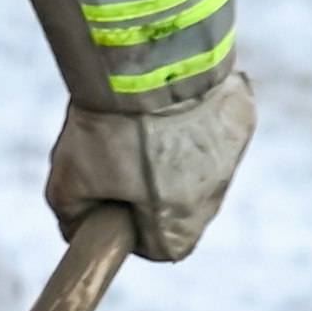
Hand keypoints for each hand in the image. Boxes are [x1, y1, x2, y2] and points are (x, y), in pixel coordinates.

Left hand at [46, 63, 254, 260]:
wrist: (151, 62)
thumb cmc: (110, 128)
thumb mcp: (69, 179)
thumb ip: (71, 214)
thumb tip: (74, 228)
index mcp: (178, 225)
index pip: (155, 248)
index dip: (127, 227)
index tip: (109, 200)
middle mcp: (214, 198)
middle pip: (180, 206)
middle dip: (150, 187)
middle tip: (120, 153)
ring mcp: (233, 156)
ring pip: (200, 165)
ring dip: (174, 150)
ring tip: (142, 120)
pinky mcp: (241, 117)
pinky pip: (216, 127)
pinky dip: (194, 117)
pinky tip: (169, 98)